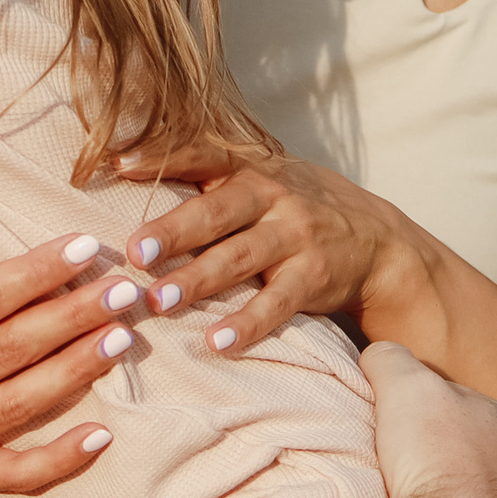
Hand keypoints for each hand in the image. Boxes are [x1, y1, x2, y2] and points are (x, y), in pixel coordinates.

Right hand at [0, 208, 145, 491]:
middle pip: (8, 352)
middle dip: (71, 317)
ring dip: (75, 372)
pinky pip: (11, 475)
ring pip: (18, 407)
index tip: (81, 247)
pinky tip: (104, 435)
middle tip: (123, 290)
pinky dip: (59, 461)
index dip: (32, 275)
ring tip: (121, 338)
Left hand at [123, 141, 435, 353]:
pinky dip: (248, 324)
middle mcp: (273, 198)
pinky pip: (277, 304)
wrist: (377, 238)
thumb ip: (207, 173)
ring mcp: (296, 238)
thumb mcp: (262, 176)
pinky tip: (218, 341)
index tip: (119, 166)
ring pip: (240, 259)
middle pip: (215, 214)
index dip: (162, 158)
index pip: (203, 156)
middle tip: (134, 253)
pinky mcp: (313, 278)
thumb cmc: (293, 203)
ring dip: (198, 280)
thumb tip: (122, 165)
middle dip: (172, 232)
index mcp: (250, 169)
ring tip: (159, 301)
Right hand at [361, 341, 496, 497]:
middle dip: (444, 449)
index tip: (397, 424)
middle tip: (406, 464)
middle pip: (471, 443)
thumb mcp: (405, 385)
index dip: (420, 407)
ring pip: (482, 489)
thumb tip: (380, 358)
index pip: (454, 398)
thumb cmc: (435, 456)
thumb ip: (392, 358)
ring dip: (457, 492)